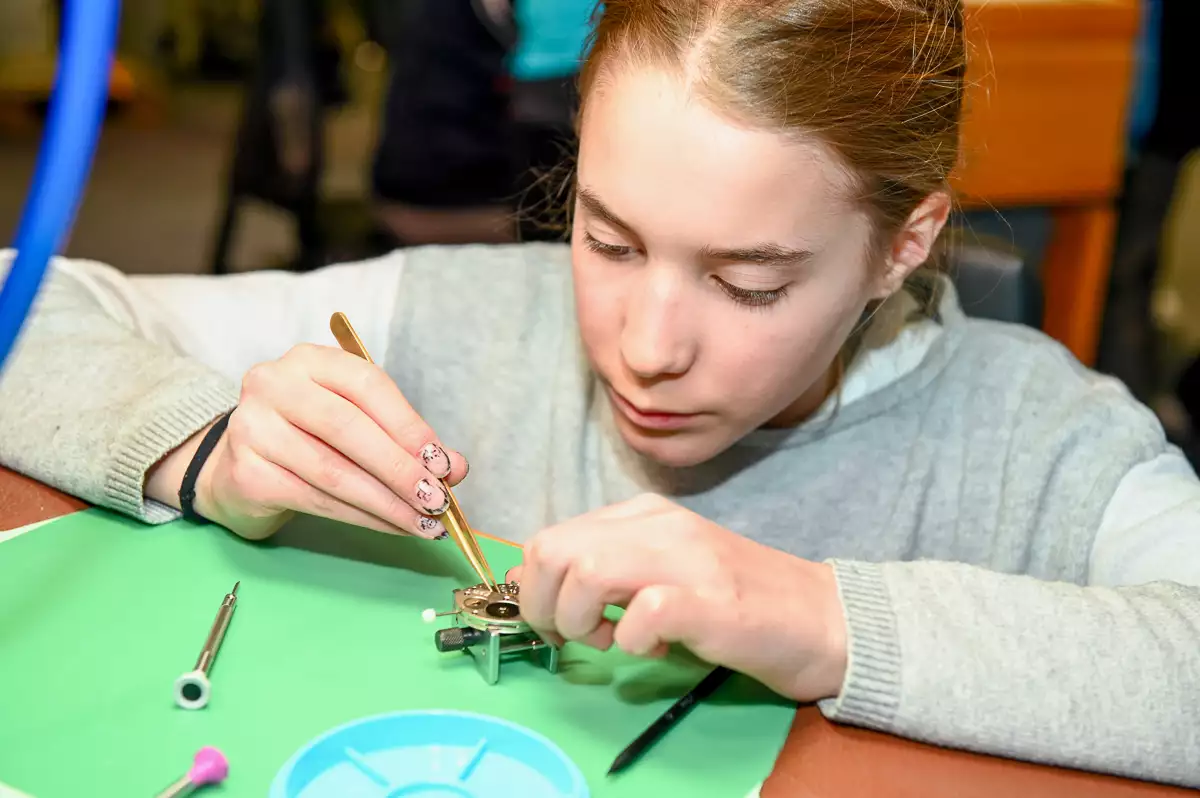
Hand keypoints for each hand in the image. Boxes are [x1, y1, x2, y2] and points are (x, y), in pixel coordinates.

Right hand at [148, 344, 466, 540]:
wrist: (238, 469)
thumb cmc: (309, 439)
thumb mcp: (356, 424)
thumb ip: (403, 439)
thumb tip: (456, 468)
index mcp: (309, 360)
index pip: (367, 384)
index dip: (409, 425)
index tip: (443, 462)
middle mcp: (274, 384)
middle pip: (348, 428)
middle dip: (400, 468)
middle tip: (439, 500)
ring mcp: (252, 427)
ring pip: (333, 470)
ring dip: (387, 503)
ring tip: (424, 523)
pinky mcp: (246, 473)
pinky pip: (315, 499)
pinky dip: (361, 518)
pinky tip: (390, 527)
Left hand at [510, 494, 848, 702]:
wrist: (824, 618)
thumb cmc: (740, 603)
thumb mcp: (665, 570)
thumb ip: (611, 569)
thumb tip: (543, 589)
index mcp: (645, 515)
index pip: (551, 538)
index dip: (537, 589)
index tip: (562, 621)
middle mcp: (661, 524)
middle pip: (555, 550)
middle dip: (545, 605)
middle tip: (579, 635)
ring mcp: (688, 559)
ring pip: (587, 570)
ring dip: (583, 621)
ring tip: (615, 640)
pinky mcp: (713, 601)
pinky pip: (644, 611)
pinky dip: (633, 640)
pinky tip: (657, 648)